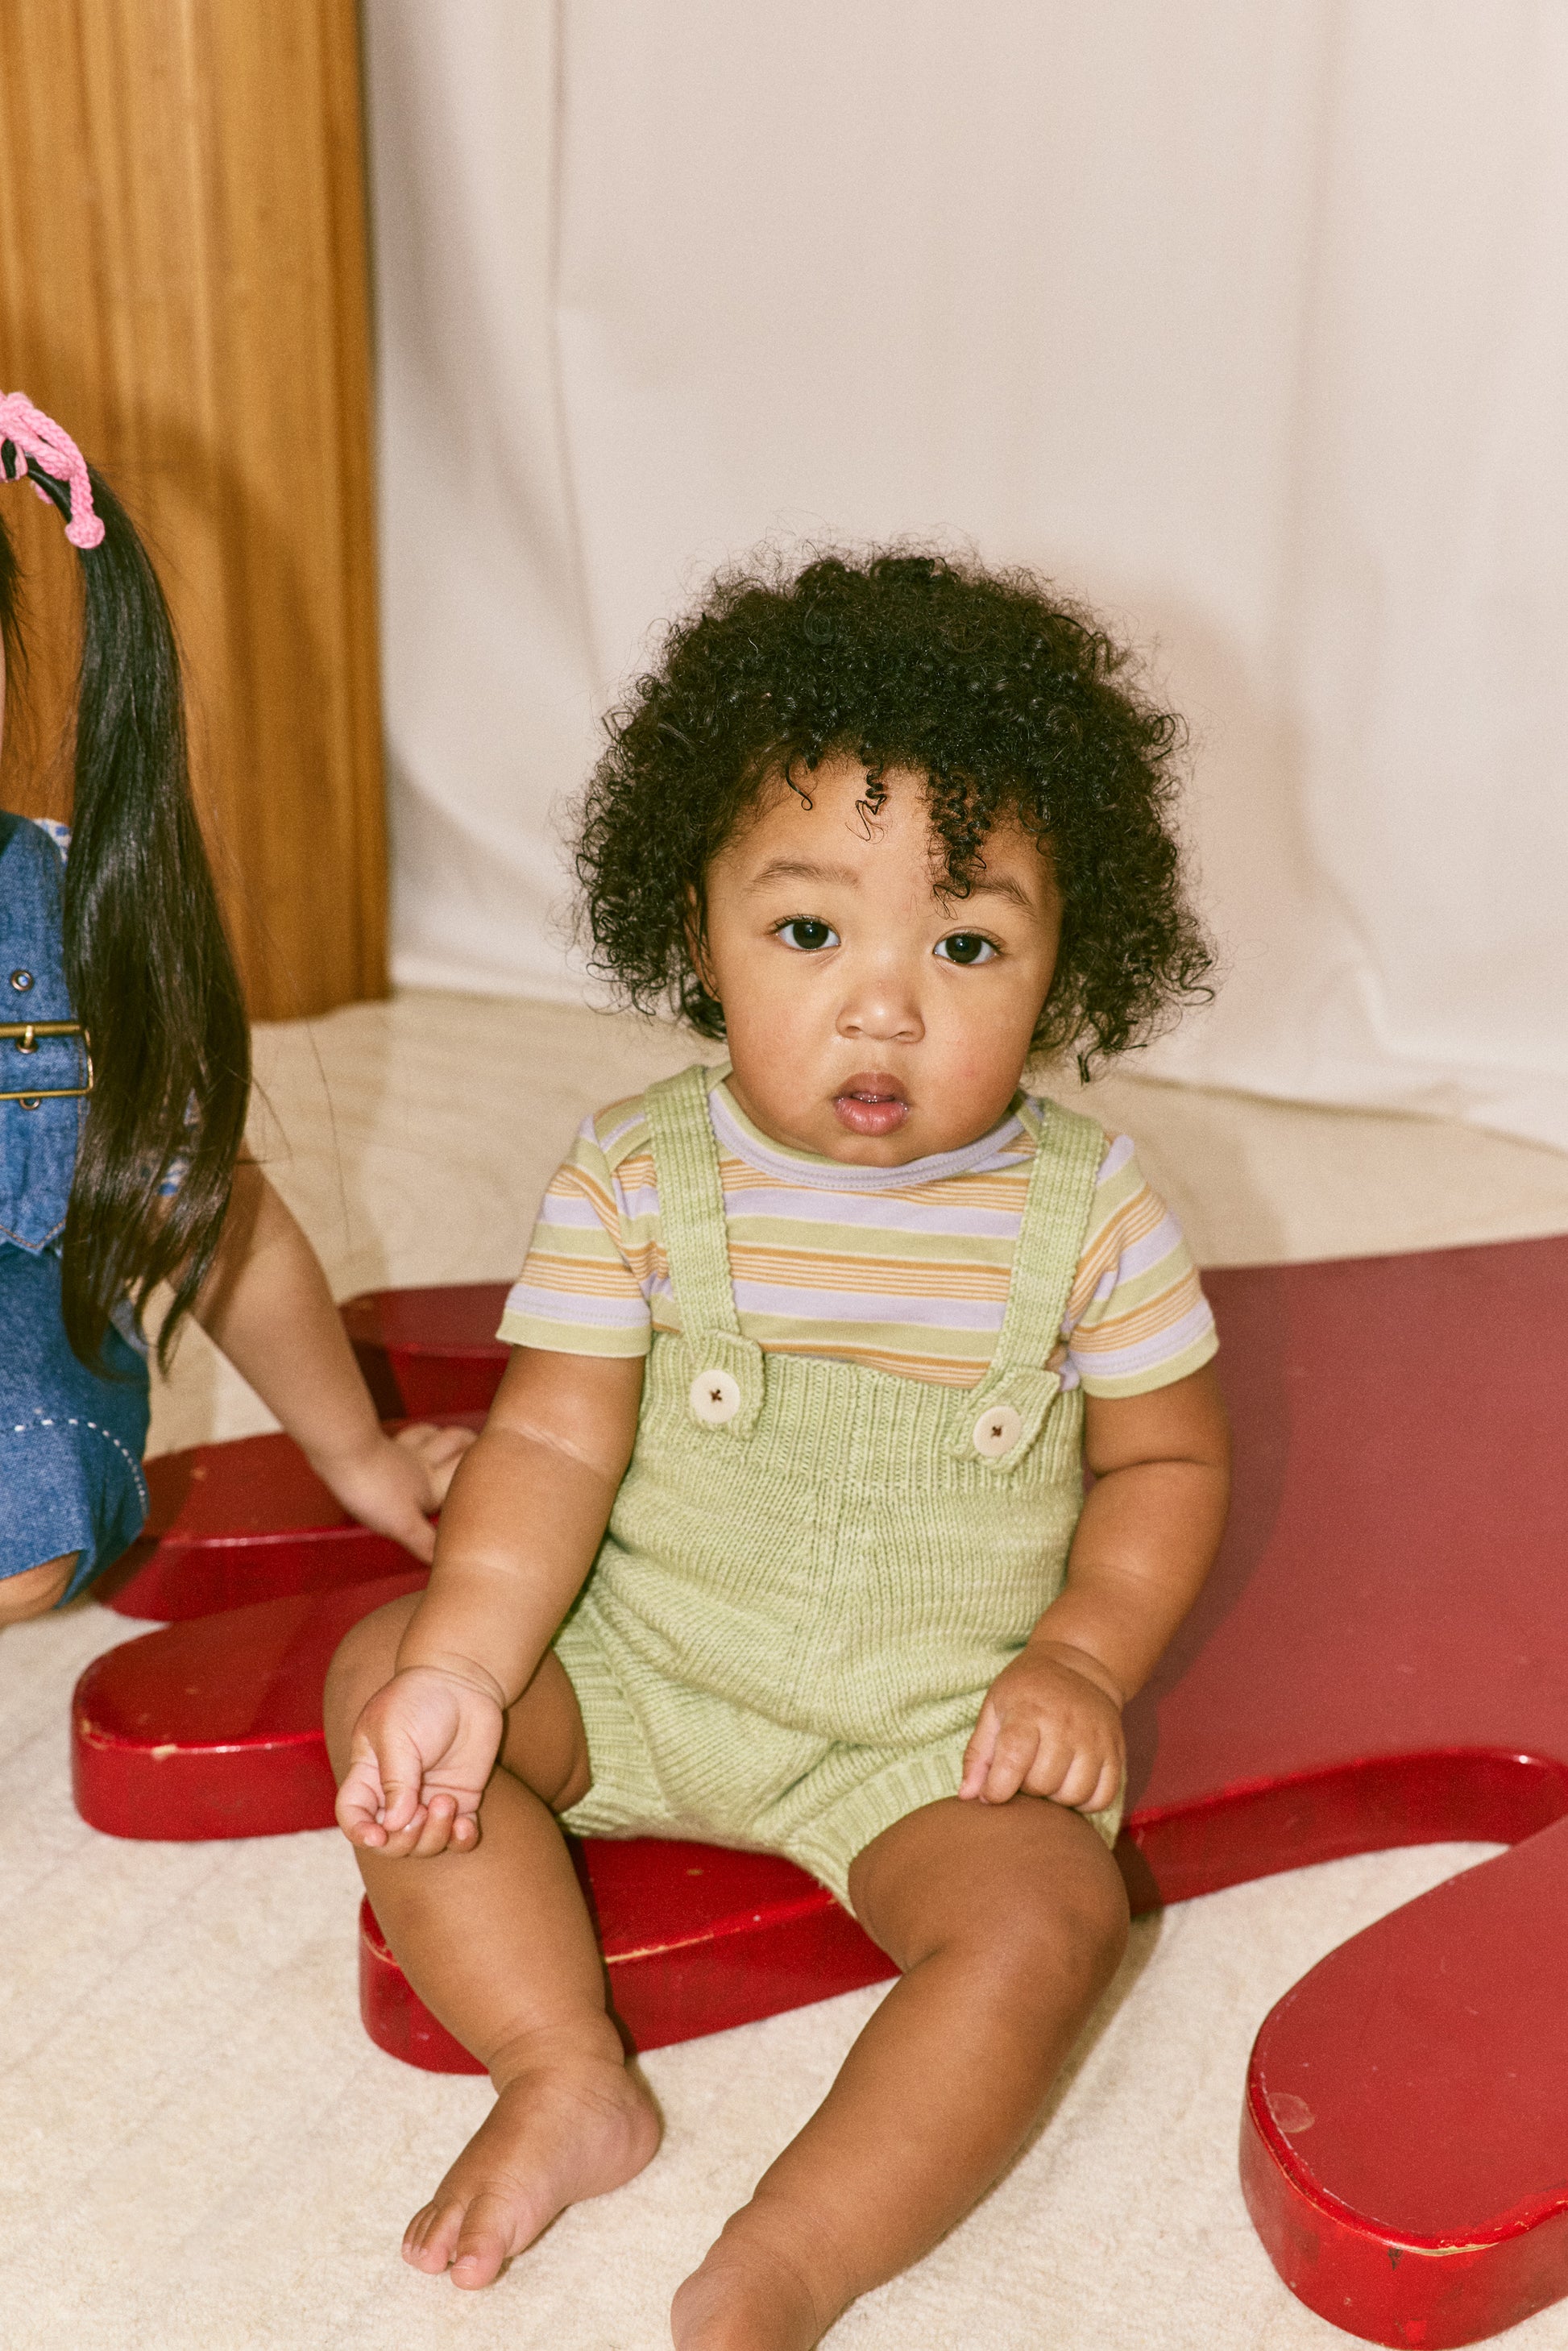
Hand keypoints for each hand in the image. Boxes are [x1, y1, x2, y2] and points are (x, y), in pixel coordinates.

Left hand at [310, 1422, 476, 1564]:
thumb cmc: (372, 1488)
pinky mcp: (384, 1444)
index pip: (467, 1477)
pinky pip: (412, 1435)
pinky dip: (424, 1434)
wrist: (344, 1452)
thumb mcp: (402, 1526)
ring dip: (454, 1437)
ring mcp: (405, 1452)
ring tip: (466, 1440)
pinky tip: (424, 1437)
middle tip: (490, 1451)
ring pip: (439, 1437)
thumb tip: (445, 1568)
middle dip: (475, 1447)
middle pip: (459, 1447)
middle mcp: (425, 1466)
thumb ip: (427, 1544)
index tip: (504, 1475)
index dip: (487, 1474)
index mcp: (434, 1487)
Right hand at [335, 1663, 503, 1855]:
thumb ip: (395, 1779)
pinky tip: (467, 1824)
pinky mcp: (461, 1799)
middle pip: (390, 1840)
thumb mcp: (396, 1732)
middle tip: (422, 1809)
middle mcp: (396, 1793)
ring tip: (447, 1802)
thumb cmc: (421, 1698)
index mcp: (369, 1774)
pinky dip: (461, 1840)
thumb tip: (395, 1823)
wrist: (464, 1681)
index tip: (378, 1835)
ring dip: (434, 1835)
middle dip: (404, 1838)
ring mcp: (429, 1798)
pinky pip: (458, 1837)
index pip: (352, 1814)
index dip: (359, 1832)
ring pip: (424, 1844)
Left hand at [959, 1642, 1124, 1812]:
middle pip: (1042, 1784)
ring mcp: (1095, 1739)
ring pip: (1073, 1795)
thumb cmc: (1027, 1691)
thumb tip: (967, 1797)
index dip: (997, 1790)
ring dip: (1055, 1797)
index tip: (992, 1794)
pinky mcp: (1116, 1751)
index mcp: (1029, 1711)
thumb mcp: (994, 1708)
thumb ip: (979, 1754)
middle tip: (1023, 1773)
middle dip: (1026, 1789)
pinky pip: (1103, 1797)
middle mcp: (1065, 1725)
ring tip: (1047, 1777)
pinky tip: (1071, 1784)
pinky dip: (1085, 1802)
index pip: (1013, 1762)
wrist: (1079, 1666)